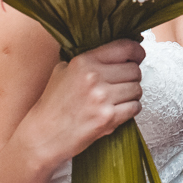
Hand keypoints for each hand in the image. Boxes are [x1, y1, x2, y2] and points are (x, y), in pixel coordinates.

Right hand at [21, 39, 144, 162]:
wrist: (44, 135)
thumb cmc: (52, 105)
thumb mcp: (63, 70)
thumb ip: (86, 58)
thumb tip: (112, 51)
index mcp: (84, 62)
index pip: (124, 47)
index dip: (136, 51)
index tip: (138, 55)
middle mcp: (94, 77)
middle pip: (134, 70)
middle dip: (132, 76)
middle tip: (122, 83)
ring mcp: (102, 98)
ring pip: (137, 89)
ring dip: (132, 94)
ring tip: (118, 98)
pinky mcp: (108, 118)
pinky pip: (135, 107)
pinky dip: (131, 109)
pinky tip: (119, 110)